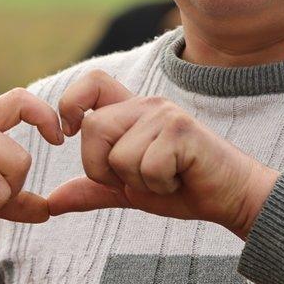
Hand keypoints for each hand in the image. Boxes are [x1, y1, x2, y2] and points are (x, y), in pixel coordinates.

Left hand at [47, 70, 278, 238]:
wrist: (232, 199)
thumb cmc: (182, 189)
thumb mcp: (129, 190)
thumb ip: (93, 190)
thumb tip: (51, 202)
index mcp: (132, 111)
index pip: (92, 82)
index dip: (71, 103)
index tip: (68, 133)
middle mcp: (147, 105)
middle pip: (92, 128)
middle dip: (103, 168)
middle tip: (136, 178)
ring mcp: (165, 115)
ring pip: (118, 155)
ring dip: (138, 182)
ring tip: (165, 178)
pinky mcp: (181, 131)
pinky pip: (146, 168)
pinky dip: (159, 187)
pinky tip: (180, 180)